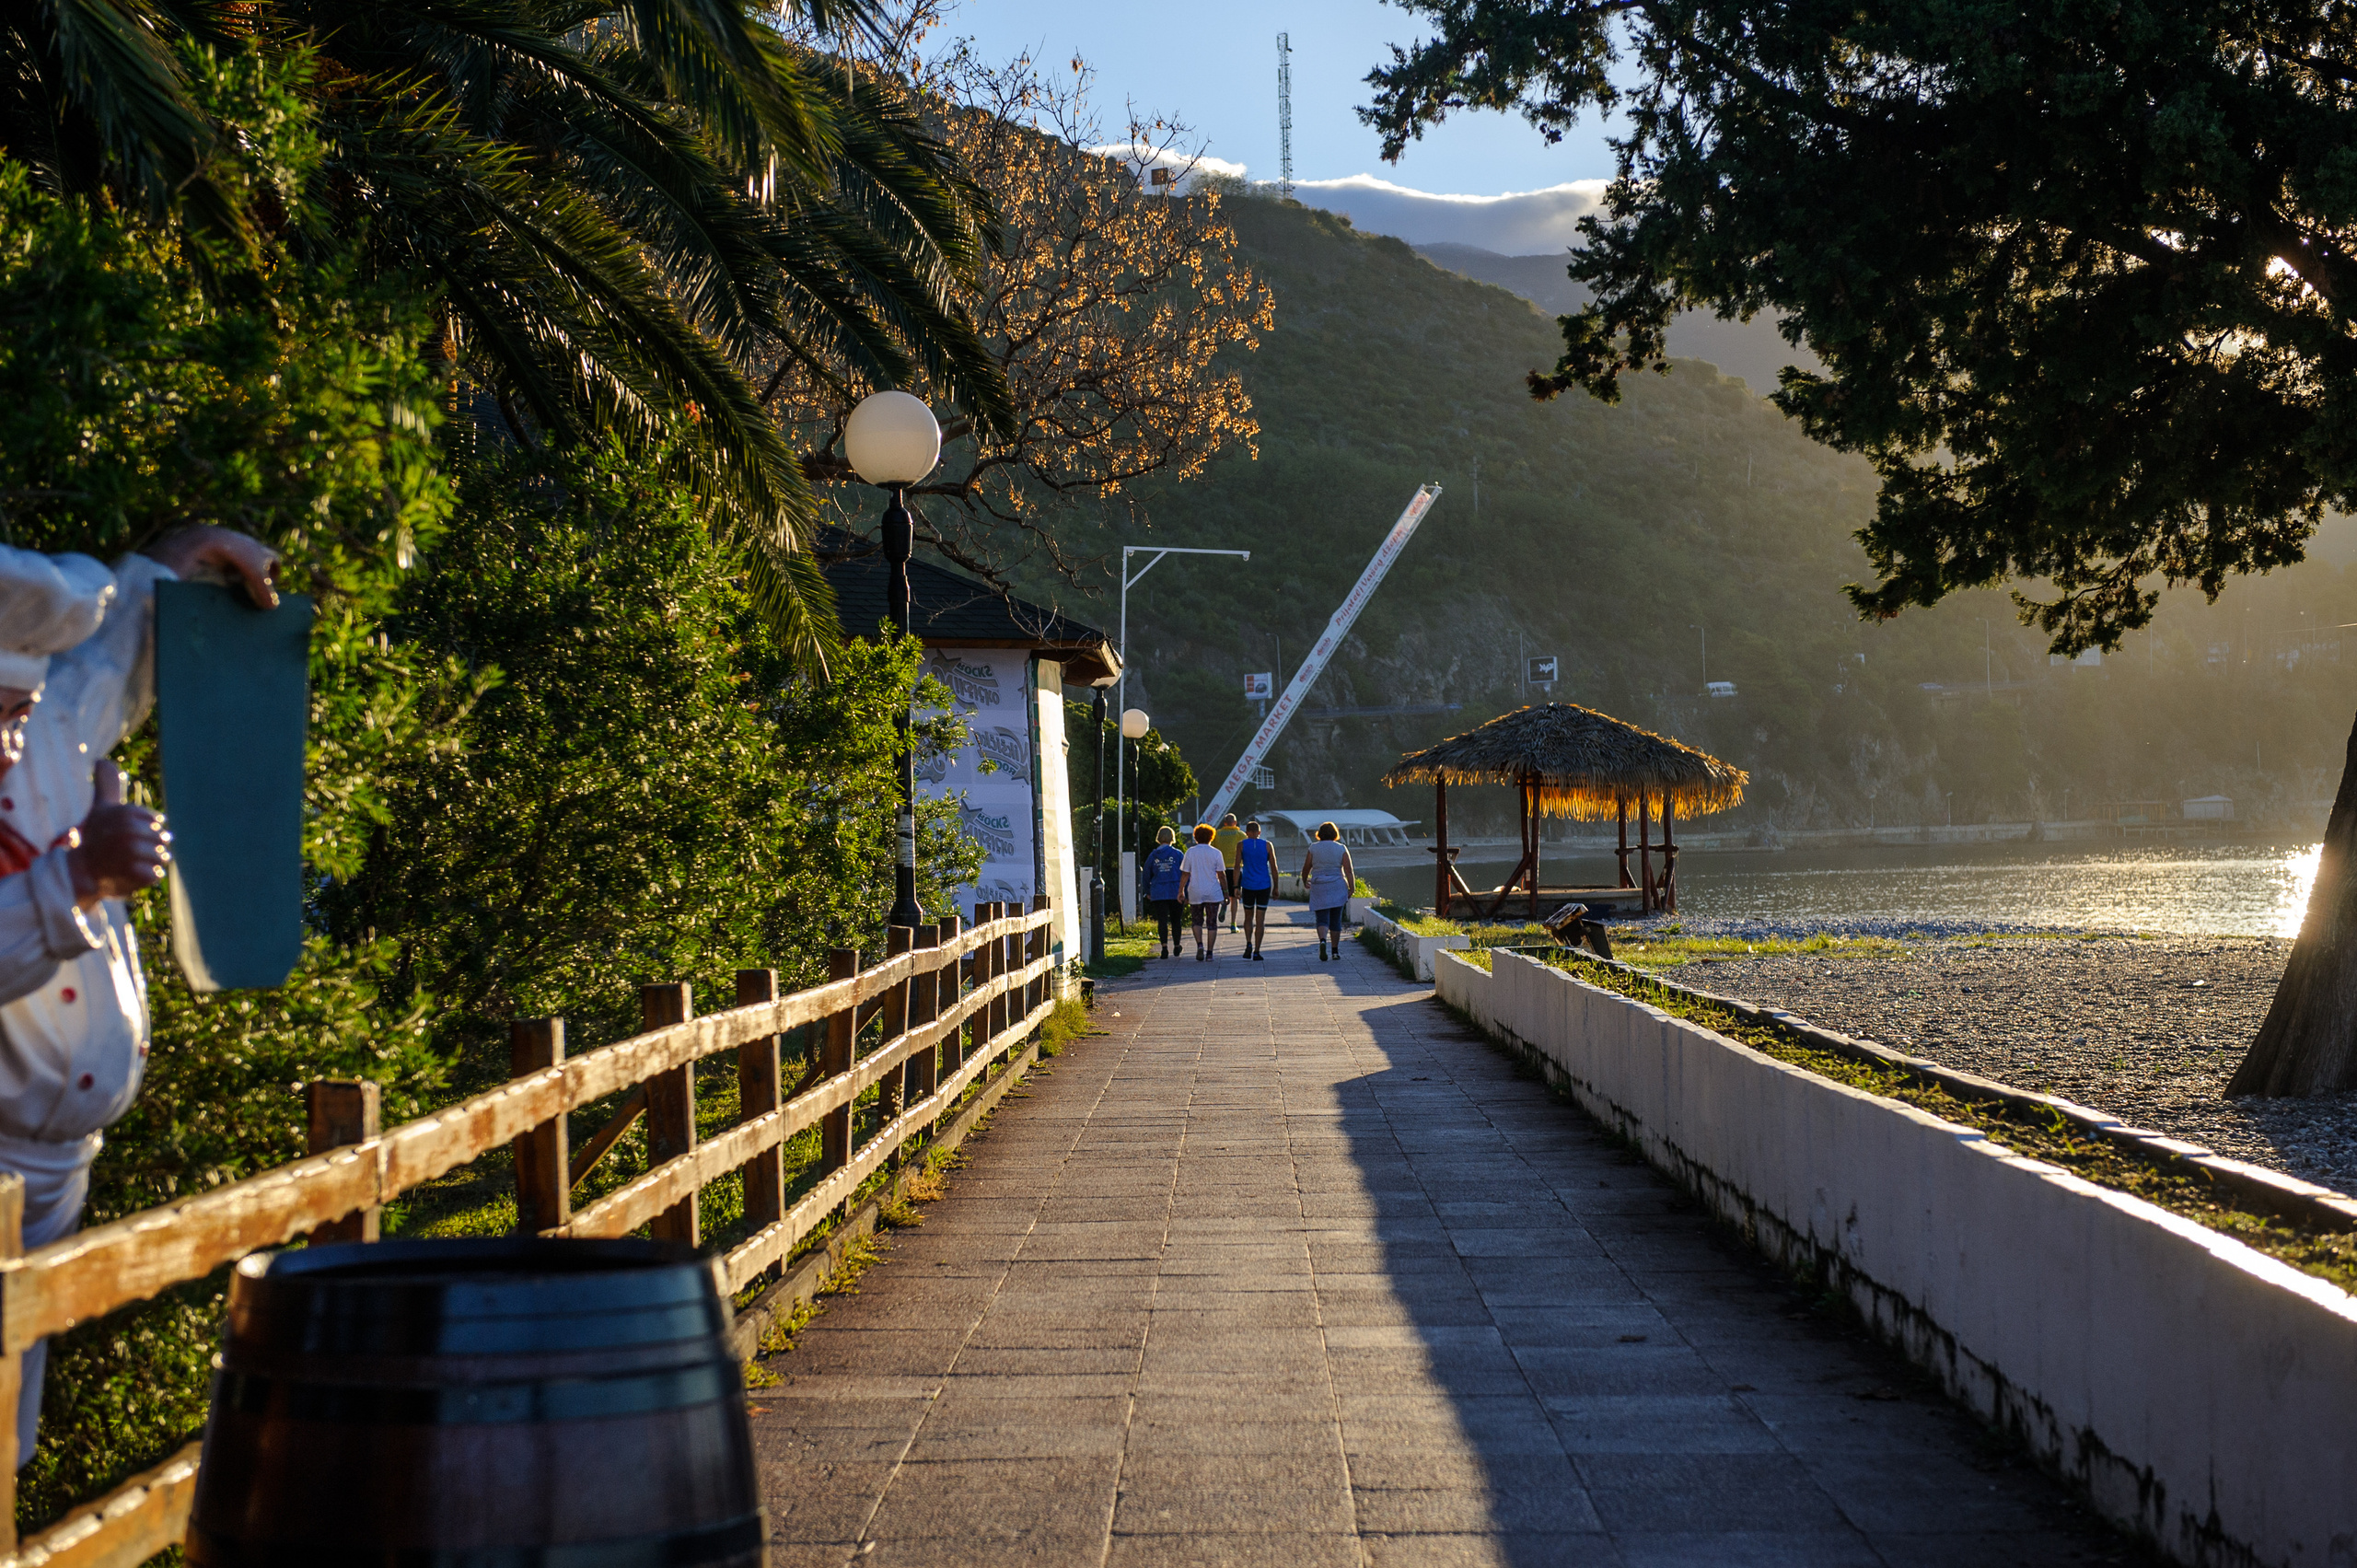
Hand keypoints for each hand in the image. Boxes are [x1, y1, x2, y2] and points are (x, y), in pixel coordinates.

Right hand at [67, 762, 169, 907]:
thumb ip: (106, 785)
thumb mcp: (101, 809)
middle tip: (127, 851)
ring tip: (129, 863)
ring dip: (149, 863)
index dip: (145, 830)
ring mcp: (130, 851)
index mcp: (125, 812)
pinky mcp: (133, 873)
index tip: (123, 834)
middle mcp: (127, 829)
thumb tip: (100, 760)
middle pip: (162, 838)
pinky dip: (147, 876)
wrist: (81, 871)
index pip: (155, 822)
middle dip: (150, 847)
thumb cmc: (96, 837)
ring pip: (161, 856)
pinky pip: (155, 874)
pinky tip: (130, 874)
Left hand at [140, 525, 279, 609]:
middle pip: (258, 561)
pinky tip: (222, 579)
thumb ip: (266, 593)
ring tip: (237, 587)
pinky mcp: (218, 550)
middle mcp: (249, 546)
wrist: (211, 542)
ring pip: (242, 562)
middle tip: (254, 589)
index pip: (275, 560)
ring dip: (241, 574)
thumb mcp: (257, 578)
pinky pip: (226, 562)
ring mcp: (232, 547)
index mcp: (262, 550)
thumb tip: (272, 607)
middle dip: (257, 575)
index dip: (275, 572)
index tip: (272, 584)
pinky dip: (226, 571)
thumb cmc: (240, 558)